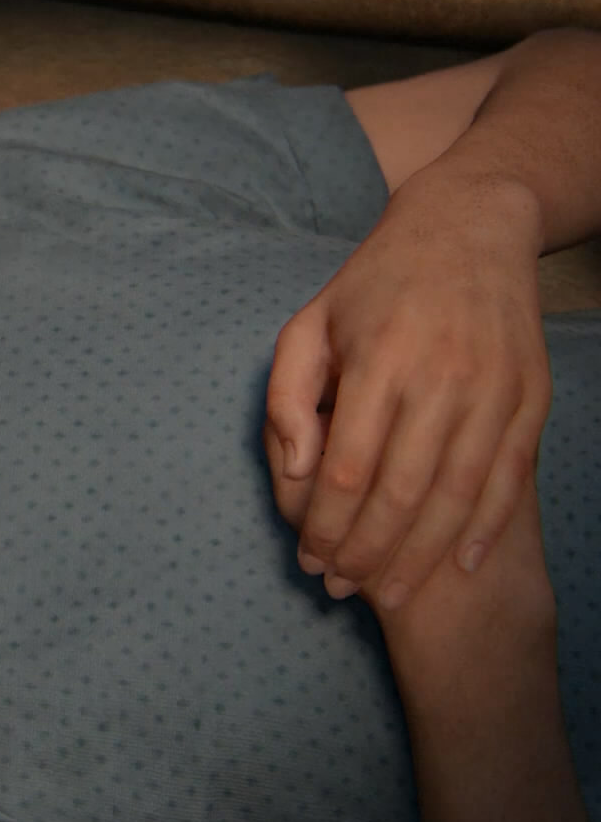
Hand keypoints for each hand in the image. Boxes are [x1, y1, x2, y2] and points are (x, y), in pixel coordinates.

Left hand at [262, 167, 550, 610]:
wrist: (470, 228)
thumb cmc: (372, 285)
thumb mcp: (308, 325)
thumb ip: (289, 396)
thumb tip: (298, 472)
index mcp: (379, 360)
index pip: (350, 469)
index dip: (327, 526)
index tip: (308, 558)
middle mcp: (442, 377)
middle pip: (402, 494)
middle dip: (367, 554)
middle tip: (339, 588)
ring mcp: (495, 389)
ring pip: (458, 496)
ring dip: (420, 556)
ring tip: (388, 593)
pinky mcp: (531, 396)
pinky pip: (510, 478)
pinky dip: (484, 528)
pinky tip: (455, 564)